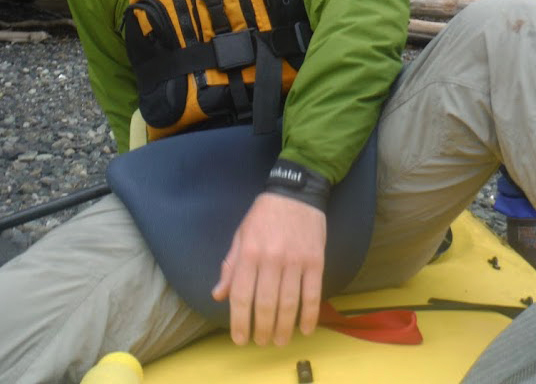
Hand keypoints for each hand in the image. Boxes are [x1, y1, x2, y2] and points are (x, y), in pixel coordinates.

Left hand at [212, 192, 326, 345]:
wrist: (296, 193)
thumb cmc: (264, 215)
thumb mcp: (241, 236)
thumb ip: (231, 266)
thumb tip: (219, 295)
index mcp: (249, 253)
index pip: (242, 296)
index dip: (240, 322)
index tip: (240, 339)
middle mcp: (271, 259)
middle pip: (266, 304)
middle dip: (262, 329)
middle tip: (262, 342)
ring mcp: (296, 261)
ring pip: (289, 303)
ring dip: (284, 327)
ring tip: (280, 341)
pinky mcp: (316, 260)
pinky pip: (312, 293)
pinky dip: (310, 314)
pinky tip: (305, 328)